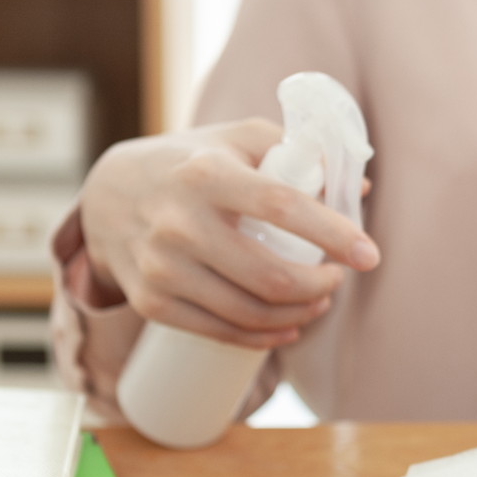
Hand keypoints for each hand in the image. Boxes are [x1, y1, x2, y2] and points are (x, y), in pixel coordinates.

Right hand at [78, 118, 379, 347]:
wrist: (107, 197)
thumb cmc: (190, 163)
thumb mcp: (237, 139)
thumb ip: (298, 152)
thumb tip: (359, 189)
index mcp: (207, 174)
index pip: (282, 207)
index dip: (332, 233)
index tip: (368, 254)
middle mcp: (180, 223)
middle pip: (270, 276)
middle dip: (320, 286)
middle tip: (337, 278)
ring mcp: (162, 268)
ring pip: (250, 312)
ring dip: (299, 314)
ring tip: (319, 300)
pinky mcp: (152, 303)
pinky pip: (222, 332)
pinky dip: (266, 337)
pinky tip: (289, 327)